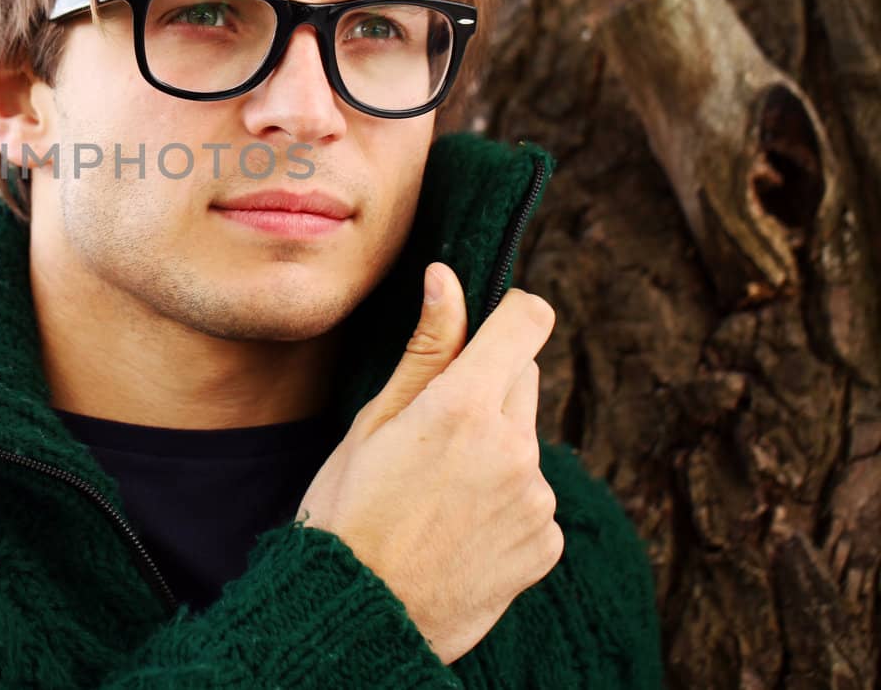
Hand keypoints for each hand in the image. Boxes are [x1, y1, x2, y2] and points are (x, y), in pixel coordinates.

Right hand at [295, 263, 563, 664]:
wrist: (361, 616)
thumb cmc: (348, 513)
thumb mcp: (373, 423)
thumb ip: (425, 348)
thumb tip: (446, 277)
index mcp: (463, 406)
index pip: (527, 322)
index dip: (510, 312)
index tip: (488, 326)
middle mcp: (514, 448)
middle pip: (522, 380)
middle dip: (486, 388)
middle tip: (431, 432)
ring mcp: (536, 500)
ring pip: (525, 442)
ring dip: (495, 450)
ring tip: (436, 493)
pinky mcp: (545, 544)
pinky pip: (533, 499)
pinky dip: (504, 504)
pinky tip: (457, 529)